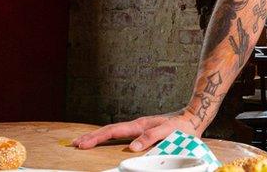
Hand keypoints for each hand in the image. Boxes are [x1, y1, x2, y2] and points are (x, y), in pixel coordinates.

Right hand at [72, 110, 201, 151]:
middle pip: (109, 130)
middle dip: (91, 137)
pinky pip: (121, 134)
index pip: (113, 131)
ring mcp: (138, 127)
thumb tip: (132, 147)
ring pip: (113, 131)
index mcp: (139, 125)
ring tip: (84, 142)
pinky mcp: (142, 131)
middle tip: (75, 144)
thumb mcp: (167, 132)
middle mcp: (136, 125)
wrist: (192, 118)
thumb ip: (150, 138)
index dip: (96, 138)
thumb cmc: (181, 127)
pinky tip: (105, 140)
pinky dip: (109, 137)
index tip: (82, 144)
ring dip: (98, 137)